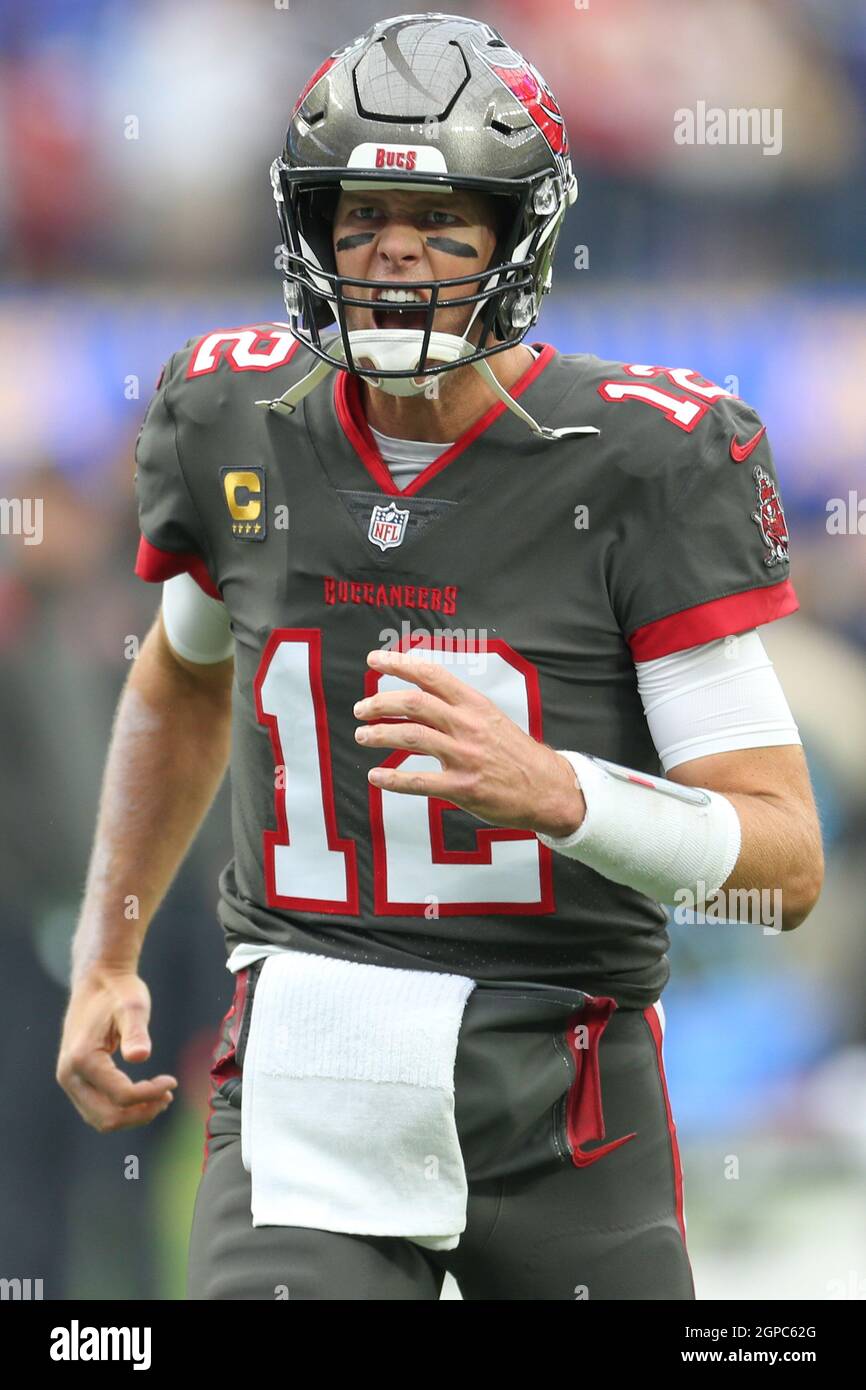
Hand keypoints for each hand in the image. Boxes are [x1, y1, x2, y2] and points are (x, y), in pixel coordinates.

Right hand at [56, 966, 176, 1131]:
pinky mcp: (76, 1080)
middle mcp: (69, 1075)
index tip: (173, 1081)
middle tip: (168, 1096)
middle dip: (141, 1113)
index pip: (121, 1095)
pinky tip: (145, 1096)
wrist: (99, 980)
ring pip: (101, 1119)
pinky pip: (97, 1109)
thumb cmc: (120, 992)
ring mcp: (69, 1080)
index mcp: (82, 1058)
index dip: (151, 1094)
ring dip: (132, 1116)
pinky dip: (122, 1110)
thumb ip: (136, 1032)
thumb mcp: (133, 1007)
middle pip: (107, 1117)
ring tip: (160, 1099)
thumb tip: (140, 1056)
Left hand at [354, 648, 585, 836]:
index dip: (399, 664)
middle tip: (360, 709)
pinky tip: (376, 775)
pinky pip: (419, 781)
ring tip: (362, 735)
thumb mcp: (491, 719)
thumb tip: (419, 696)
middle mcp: (469, 726)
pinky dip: (392, 778)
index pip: (431, 676)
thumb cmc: (515, 754)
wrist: (548, 789)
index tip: (374, 660)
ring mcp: (466, 757)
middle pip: (414, 703)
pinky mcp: (463, 788)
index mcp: (475, 705)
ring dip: (380, 734)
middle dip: (380, 702)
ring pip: (412, 737)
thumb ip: (458, 708)